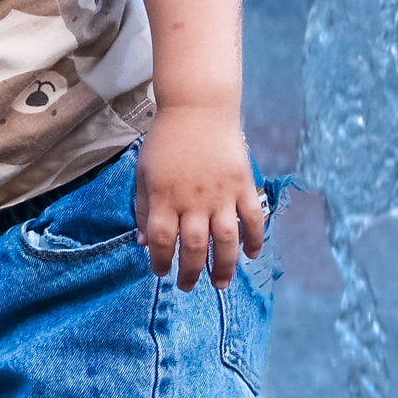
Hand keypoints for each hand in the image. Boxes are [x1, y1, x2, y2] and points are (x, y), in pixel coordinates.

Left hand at [134, 103, 266, 290]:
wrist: (197, 110)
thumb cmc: (165, 141)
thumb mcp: (143, 173)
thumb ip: (142, 208)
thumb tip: (143, 242)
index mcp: (163, 198)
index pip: (160, 240)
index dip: (160, 261)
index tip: (160, 272)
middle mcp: (192, 201)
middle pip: (192, 246)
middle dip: (189, 272)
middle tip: (187, 287)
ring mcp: (221, 194)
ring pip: (224, 240)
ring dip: (223, 266)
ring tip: (220, 284)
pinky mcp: (242, 186)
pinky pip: (252, 219)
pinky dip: (254, 239)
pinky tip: (251, 255)